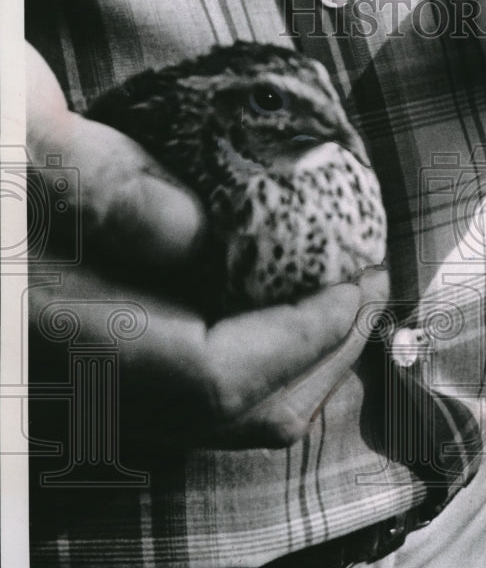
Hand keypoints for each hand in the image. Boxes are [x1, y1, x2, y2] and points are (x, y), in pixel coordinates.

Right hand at [26, 43, 389, 448]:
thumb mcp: (24, 145)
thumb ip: (115, 187)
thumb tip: (208, 235)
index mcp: (65, 336)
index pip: (218, 377)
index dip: (305, 334)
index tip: (356, 278)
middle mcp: (82, 390)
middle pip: (240, 416)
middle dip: (328, 352)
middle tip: (370, 285)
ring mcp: (93, 397)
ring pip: (229, 422)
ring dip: (304, 363)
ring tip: (342, 300)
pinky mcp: (104, 387)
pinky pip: (207, 405)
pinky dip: (263, 365)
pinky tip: (279, 313)